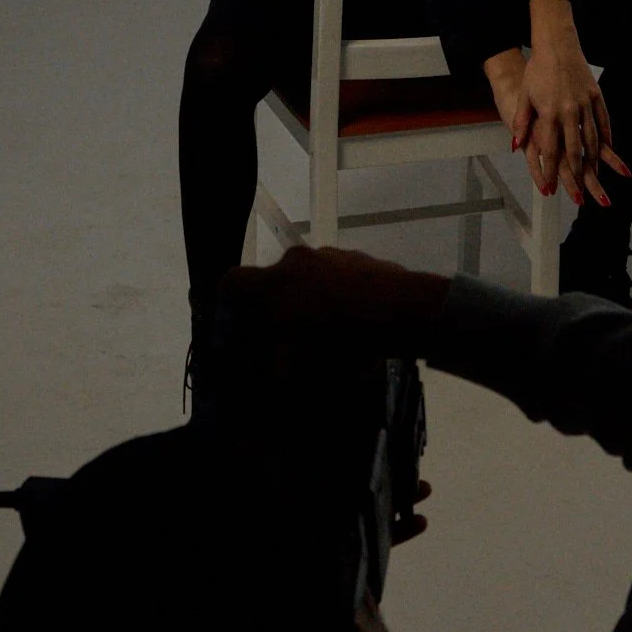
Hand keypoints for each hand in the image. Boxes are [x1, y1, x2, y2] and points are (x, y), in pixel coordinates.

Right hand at [219, 244, 449, 362]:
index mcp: (273, 284)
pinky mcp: (361, 258)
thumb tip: (262, 377)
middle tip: (284, 339)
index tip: (237, 328)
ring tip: (327, 333)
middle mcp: (297, 260)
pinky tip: (355, 322)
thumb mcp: (299, 372)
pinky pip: (337, 276)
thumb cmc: (342, 342)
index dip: (226, 305)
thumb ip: (271, 375)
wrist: (405, 311)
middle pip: (271, 282)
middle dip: (273, 310)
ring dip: (307, 302)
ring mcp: (331, 254)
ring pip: (306, 279)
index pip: (230, 282)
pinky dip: (337, 295)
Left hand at [510, 1, 628, 207]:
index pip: (550, 151)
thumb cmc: (536, 70)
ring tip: (595, 177)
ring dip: (594, 161)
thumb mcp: (524, 97)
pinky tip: (609, 152)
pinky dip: (607, 138)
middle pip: (574, 150)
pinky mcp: (596, 96)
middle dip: (576, 175)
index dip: (551, 172)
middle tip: (578, 193)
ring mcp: (585, 104)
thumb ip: (521, 123)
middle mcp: (569, 112)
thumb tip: (516, 146)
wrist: (556, 45)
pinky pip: (604, 122)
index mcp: (549, 113)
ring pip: (593, 139)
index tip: (551, 189)